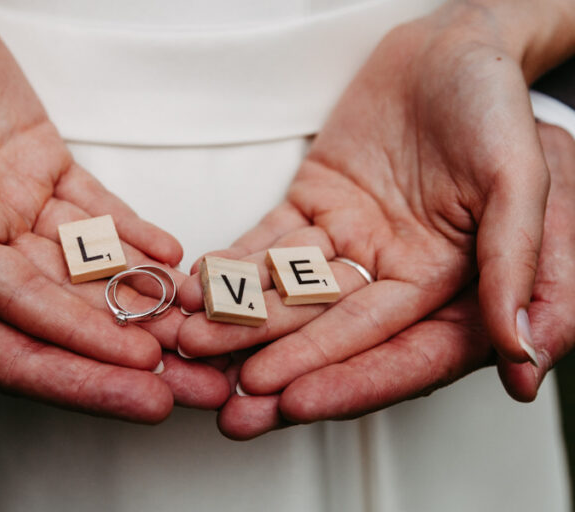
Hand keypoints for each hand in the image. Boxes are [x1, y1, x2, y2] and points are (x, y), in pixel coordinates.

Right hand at [0, 0, 199, 372]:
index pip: (13, 320)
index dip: (76, 349)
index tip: (140, 370)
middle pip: (63, 309)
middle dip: (129, 343)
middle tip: (195, 374)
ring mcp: (15, 206)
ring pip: (88, 264)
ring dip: (143, 292)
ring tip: (197, 315)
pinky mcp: (41, 170)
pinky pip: (95, 212)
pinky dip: (134, 234)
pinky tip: (171, 255)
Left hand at [213, 122, 574, 438]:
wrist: (451, 49)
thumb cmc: (494, 106)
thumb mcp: (522, 179)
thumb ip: (516, 262)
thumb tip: (522, 356)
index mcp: (448, 281)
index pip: (395, 349)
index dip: (345, 377)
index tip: (290, 402)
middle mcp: (392, 272)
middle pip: (329, 333)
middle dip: (276, 365)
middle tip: (226, 401)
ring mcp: (349, 241)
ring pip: (289, 292)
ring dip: (241, 319)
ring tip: (193, 341)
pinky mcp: (315, 207)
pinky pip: (269, 243)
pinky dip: (235, 265)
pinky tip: (201, 287)